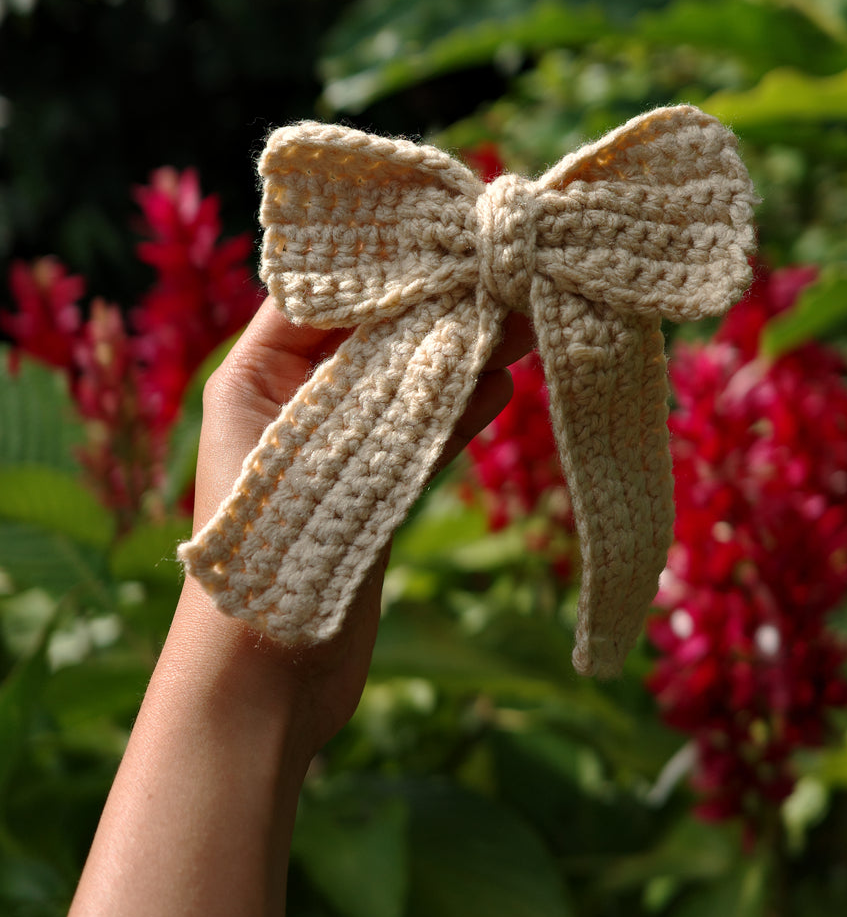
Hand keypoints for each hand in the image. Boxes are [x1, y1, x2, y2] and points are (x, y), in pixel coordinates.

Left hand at [175, 297, 533, 763]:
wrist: (262, 686)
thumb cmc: (260, 563)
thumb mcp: (306, 449)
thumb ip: (371, 378)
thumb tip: (447, 316)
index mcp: (253, 375)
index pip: (324, 291)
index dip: (384, 259)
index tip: (448, 230)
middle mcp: (292, 401)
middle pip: (376, 331)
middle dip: (439, 303)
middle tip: (507, 276)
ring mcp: (335, 446)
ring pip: (407, 378)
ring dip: (461, 353)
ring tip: (522, 323)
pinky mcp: (370, 490)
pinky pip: (421, 430)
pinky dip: (460, 407)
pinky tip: (503, 384)